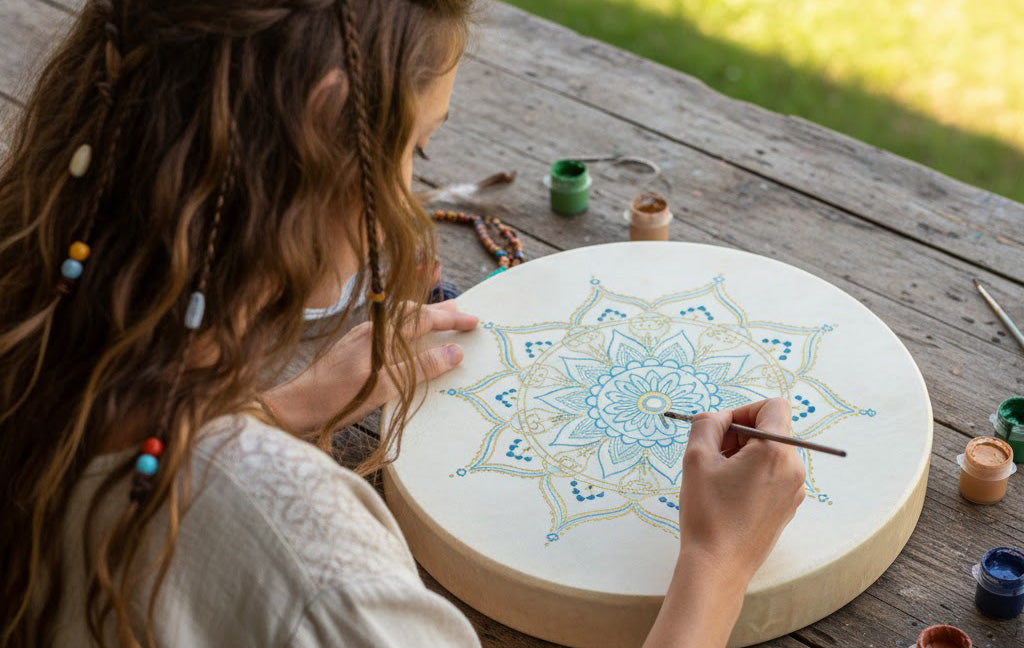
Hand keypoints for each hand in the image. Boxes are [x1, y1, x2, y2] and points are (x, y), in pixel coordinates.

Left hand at [261, 300, 477, 431]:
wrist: (294, 407)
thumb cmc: (336, 397)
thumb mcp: (384, 385)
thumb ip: (420, 367)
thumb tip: (455, 351)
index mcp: (379, 333)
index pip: (422, 318)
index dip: (450, 318)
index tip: (474, 321)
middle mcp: (370, 329)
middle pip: (411, 312)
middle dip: (440, 311)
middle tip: (465, 312)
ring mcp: (360, 338)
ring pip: (400, 320)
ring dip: (424, 318)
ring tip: (444, 319)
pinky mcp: (354, 350)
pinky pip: (390, 331)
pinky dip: (409, 330)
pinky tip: (410, 341)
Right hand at [643, 398, 804, 647]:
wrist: (718, 566)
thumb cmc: (707, 513)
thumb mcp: (696, 458)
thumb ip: (706, 424)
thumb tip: (717, 417)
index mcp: (775, 451)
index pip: (773, 406)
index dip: (744, 410)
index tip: (722, 429)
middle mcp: (793, 468)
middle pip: (772, 430)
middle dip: (740, 434)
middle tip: (713, 454)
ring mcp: (795, 489)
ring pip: (772, 453)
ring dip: (745, 455)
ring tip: (719, 478)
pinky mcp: (789, 506)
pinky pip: (774, 475)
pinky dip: (753, 474)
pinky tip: (730, 495)